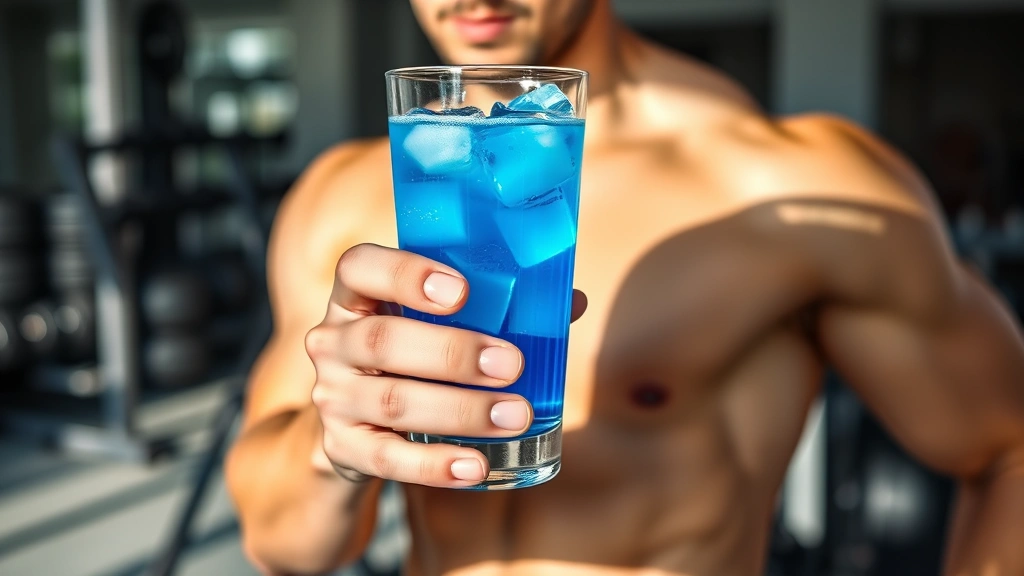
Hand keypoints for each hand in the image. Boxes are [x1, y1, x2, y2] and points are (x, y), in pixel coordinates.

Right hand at [305, 243, 586, 487]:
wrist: (362, 427)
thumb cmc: (415, 358)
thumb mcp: (437, 326)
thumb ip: (495, 308)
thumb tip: (570, 301)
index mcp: (355, 296)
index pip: (359, 267)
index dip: (406, 274)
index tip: (462, 291)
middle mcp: (332, 341)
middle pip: (381, 340)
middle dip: (452, 353)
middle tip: (512, 364)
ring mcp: (333, 397)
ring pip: (391, 402)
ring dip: (459, 410)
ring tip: (516, 415)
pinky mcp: (342, 448)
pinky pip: (387, 459)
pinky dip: (435, 465)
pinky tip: (476, 465)